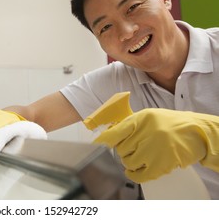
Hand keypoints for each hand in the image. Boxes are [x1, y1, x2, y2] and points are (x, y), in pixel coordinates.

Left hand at [95, 108, 218, 182]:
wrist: (195, 133)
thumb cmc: (170, 124)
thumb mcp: (148, 116)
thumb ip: (130, 124)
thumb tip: (110, 135)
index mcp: (140, 119)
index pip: (115, 132)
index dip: (103, 140)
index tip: (97, 145)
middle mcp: (145, 134)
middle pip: (120, 149)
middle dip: (124, 150)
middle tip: (133, 147)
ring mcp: (151, 151)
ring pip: (127, 161)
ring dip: (130, 161)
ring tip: (140, 156)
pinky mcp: (159, 165)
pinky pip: (138, 174)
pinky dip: (133, 174)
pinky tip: (133, 171)